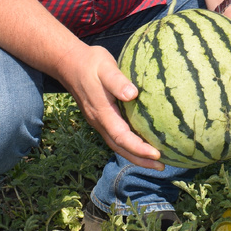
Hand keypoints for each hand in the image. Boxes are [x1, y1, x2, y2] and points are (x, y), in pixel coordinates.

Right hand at [55, 41, 164, 170]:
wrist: (69, 63)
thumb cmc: (90, 63)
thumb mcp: (105, 67)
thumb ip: (117, 81)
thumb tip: (132, 94)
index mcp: (102, 112)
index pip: (122, 137)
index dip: (139, 148)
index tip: (157, 155)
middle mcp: (100, 121)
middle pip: (120, 148)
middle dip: (140, 160)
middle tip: (161, 167)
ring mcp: (99, 121)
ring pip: (117, 145)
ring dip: (135, 156)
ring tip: (155, 163)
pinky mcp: (101, 117)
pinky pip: (116, 137)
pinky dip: (130, 145)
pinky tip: (142, 144)